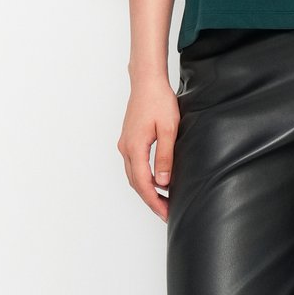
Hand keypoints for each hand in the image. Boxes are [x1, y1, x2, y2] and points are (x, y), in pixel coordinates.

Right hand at [117, 76, 180, 221]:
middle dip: (151, 199)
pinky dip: (143, 177)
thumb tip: (163, 183)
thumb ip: (165, 156)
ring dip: (146, 189)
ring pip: (134, 175)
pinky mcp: (128, 139)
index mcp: (135, 148)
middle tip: (167, 212)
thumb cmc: (159, 101)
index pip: (144, 184)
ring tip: (163, 199)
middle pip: (136, 183)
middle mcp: (126, 148)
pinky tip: (156, 179)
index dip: (155, 201)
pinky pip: (134, 165)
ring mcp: (125, 143)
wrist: (147, 81)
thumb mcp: (168, 129)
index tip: (166, 213)